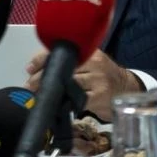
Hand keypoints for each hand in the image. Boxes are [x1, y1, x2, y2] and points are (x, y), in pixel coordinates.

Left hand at [25, 49, 142, 121]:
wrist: (127, 87)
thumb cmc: (103, 74)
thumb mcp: (89, 62)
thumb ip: (70, 61)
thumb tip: (39, 68)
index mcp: (89, 51)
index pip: (62, 51)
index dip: (42, 59)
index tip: (29, 68)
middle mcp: (94, 63)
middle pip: (63, 68)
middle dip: (43, 78)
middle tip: (29, 86)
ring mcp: (98, 79)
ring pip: (69, 84)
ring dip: (52, 92)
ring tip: (40, 96)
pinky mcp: (100, 96)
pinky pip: (79, 100)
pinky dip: (67, 103)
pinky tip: (59, 105)